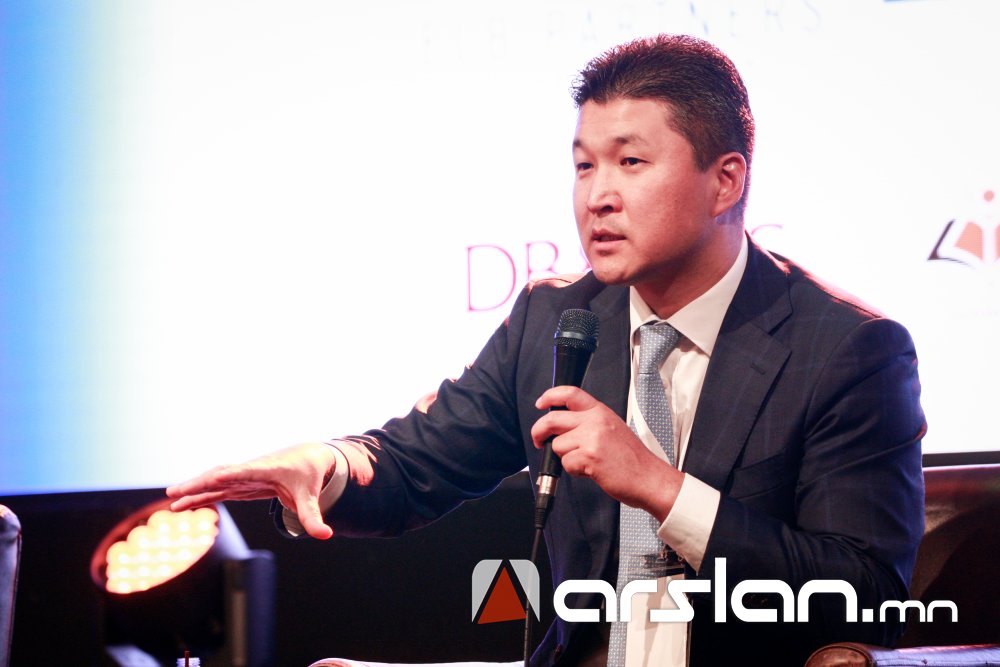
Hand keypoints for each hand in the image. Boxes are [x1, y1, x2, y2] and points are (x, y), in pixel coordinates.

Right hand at [166, 442, 337, 539]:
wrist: (307, 457)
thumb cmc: (308, 474)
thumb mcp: (311, 496)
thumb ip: (313, 516)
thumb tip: (325, 535)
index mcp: (268, 470)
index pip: (248, 472)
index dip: (233, 475)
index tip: (215, 477)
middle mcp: (251, 471)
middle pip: (221, 475)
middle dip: (200, 482)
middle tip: (175, 491)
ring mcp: (244, 477)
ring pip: (214, 481)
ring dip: (194, 489)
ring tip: (171, 499)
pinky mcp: (241, 484)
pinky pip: (217, 489)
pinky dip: (201, 494)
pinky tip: (184, 504)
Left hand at [531, 386, 682, 520]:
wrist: (649, 477)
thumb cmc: (632, 459)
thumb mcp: (613, 428)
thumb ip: (590, 422)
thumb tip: (563, 427)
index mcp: (601, 411)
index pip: (569, 394)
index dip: (550, 396)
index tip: (541, 403)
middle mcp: (596, 421)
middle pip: (552, 419)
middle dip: (539, 431)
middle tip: (539, 440)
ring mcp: (592, 438)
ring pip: (557, 445)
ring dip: (566, 457)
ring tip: (586, 462)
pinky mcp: (590, 457)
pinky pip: (566, 463)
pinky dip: (574, 470)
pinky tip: (590, 470)